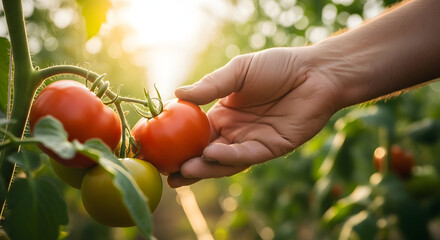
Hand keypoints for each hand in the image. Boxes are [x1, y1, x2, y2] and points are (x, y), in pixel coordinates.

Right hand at [167, 47, 340, 186]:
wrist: (315, 73)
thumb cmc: (277, 67)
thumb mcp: (239, 72)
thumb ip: (210, 86)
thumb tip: (176, 94)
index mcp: (224, 113)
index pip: (196, 132)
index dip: (178, 141)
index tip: (158, 147)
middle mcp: (235, 131)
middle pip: (207, 152)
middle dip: (187, 165)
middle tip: (166, 172)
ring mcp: (252, 141)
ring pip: (224, 160)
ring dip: (204, 168)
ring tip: (182, 172)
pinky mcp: (270, 149)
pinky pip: (246, 156)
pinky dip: (228, 157)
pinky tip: (210, 155)